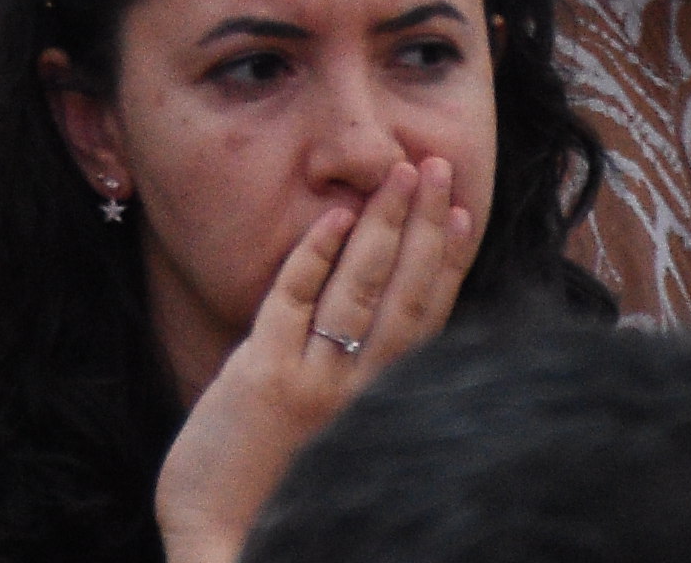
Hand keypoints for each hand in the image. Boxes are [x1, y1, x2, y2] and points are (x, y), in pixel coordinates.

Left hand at [150, 161, 475, 562]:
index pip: (425, 321)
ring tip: (402, 172)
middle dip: (424, 226)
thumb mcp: (333, 445)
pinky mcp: (262, 377)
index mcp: (378, 407)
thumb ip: (352, 393)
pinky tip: (335, 218)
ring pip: (359, 290)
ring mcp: (312, 382)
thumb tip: (370, 335)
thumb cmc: (275, 505)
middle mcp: (357, 394)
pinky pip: (293, 302)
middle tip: (439, 166)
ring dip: (383, 225)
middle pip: (404, 295)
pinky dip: (316, 256)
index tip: (465, 211)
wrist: (225, 553)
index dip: (446, 263)